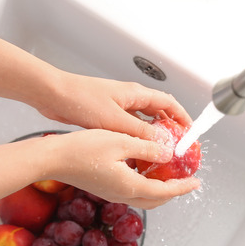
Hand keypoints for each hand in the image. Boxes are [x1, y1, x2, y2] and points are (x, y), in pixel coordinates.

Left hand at [37, 72, 192, 141]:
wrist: (53, 94)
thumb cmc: (81, 100)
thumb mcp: (115, 120)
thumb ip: (141, 132)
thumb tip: (162, 143)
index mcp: (136, 93)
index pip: (169, 103)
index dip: (183, 117)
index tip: (191, 132)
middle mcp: (130, 98)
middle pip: (159, 112)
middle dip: (171, 128)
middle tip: (177, 146)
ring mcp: (118, 105)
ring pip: (143, 120)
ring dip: (153, 134)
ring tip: (160, 151)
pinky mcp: (107, 114)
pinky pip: (129, 126)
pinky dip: (136, 137)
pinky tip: (136, 150)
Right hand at [40, 130, 199, 208]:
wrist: (53, 159)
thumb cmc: (81, 149)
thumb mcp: (120, 141)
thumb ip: (147, 148)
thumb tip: (167, 153)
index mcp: (129, 185)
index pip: (164, 192)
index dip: (182, 187)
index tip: (195, 183)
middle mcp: (121, 194)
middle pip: (156, 200)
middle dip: (173, 192)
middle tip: (185, 182)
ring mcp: (111, 193)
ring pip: (144, 197)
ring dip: (159, 190)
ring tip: (169, 176)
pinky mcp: (104, 188)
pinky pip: (131, 191)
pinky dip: (145, 185)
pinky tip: (144, 170)